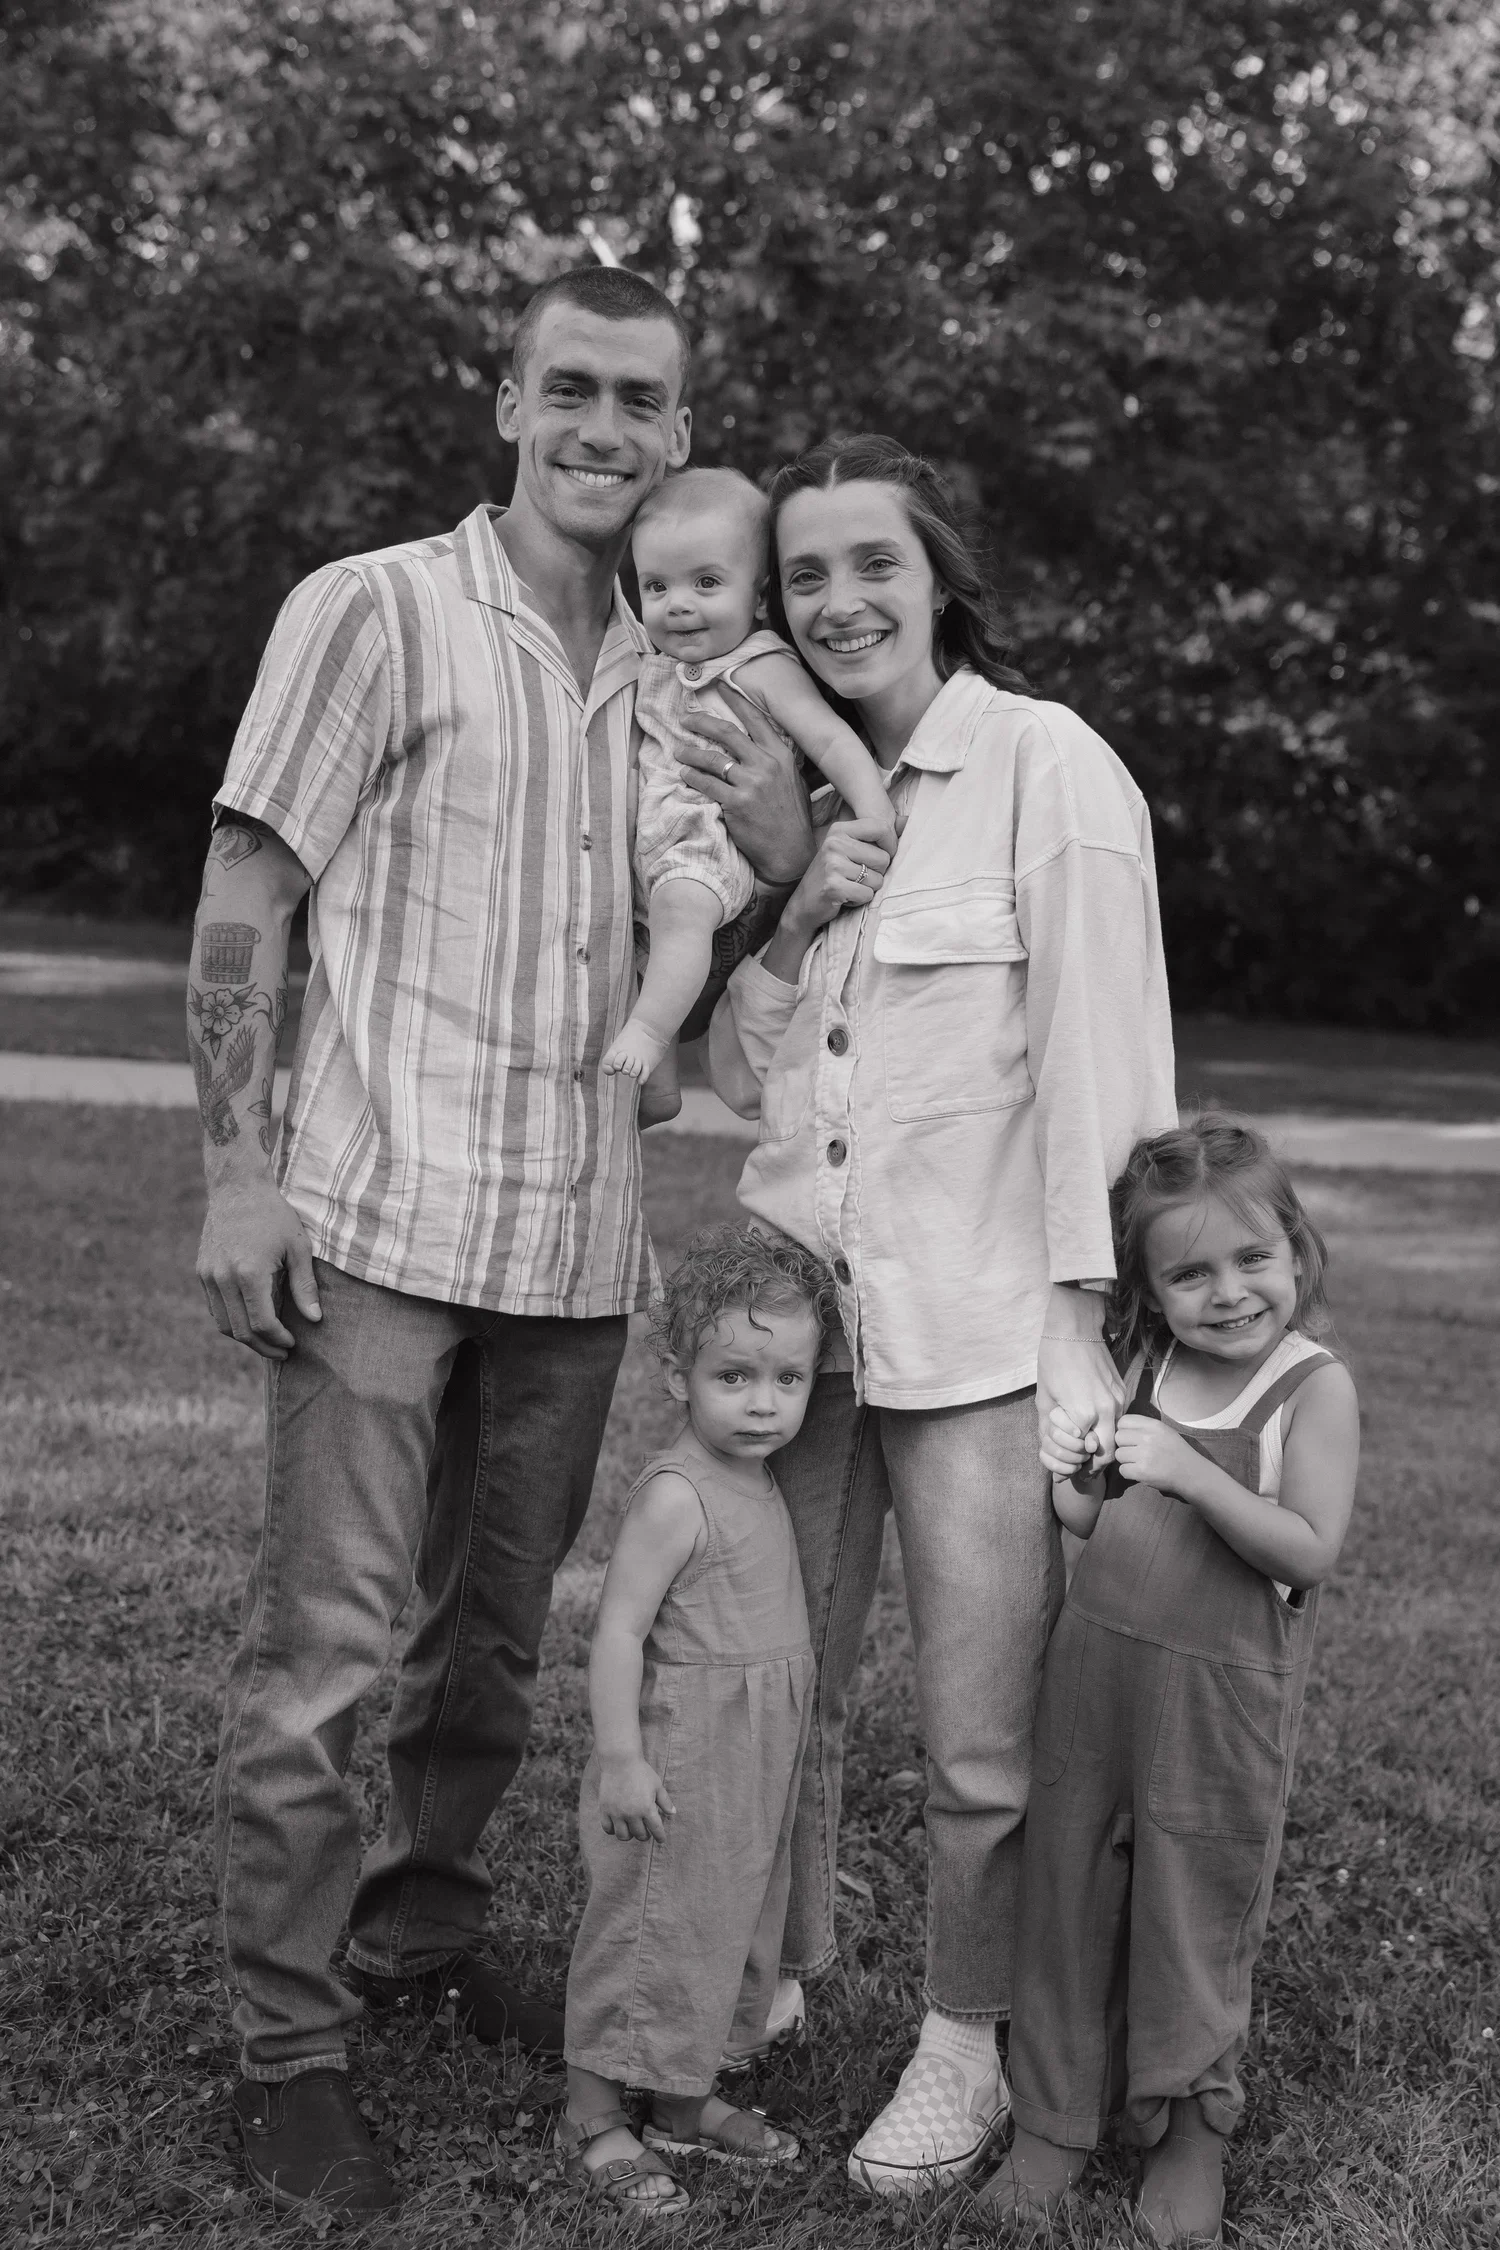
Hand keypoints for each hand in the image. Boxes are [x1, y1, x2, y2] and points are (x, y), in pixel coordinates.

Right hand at [197, 1177, 321, 1359]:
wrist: (238, 1188)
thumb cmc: (274, 1216)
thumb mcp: (298, 1248)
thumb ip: (304, 1286)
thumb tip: (314, 1319)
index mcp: (249, 1273)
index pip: (262, 1323)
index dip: (279, 1340)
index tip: (293, 1344)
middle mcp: (223, 1278)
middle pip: (240, 1331)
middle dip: (263, 1347)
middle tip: (283, 1352)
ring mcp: (208, 1275)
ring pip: (223, 1324)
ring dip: (245, 1338)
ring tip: (268, 1340)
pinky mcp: (201, 1271)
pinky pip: (215, 1308)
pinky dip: (231, 1320)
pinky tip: (251, 1319)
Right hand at [599, 1756, 675, 1842]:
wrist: (620, 1761)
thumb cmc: (641, 1772)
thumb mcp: (657, 1785)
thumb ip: (665, 1801)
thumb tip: (673, 1814)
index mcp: (647, 1808)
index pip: (656, 1830)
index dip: (660, 1837)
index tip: (661, 1840)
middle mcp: (632, 1814)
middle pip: (640, 1835)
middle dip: (645, 1835)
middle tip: (646, 1830)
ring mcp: (617, 1813)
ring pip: (623, 1836)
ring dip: (630, 1835)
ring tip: (632, 1829)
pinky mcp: (605, 1810)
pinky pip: (608, 1829)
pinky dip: (613, 1830)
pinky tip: (618, 1825)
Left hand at [675, 679, 815, 883]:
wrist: (791, 853)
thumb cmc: (792, 819)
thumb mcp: (793, 781)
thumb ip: (776, 760)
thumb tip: (758, 744)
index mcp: (781, 755)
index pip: (755, 719)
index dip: (735, 700)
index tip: (720, 686)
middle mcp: (766, 765)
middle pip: (728, 733)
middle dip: (703, 722)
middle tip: (686, 719)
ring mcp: (751, 784)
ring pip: (712, 760)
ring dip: (691, 754)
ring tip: (680, 753)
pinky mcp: (736, 804)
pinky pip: (707, 785)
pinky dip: (693, 779)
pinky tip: (686, 776)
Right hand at [785, 818, 893, 936]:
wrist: (805, 903)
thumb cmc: (834, 875)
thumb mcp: (851, 849)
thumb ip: (878, 835)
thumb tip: (907, 820)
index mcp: (840, 830)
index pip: (881, 827)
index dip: (890, 845)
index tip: (881, 857)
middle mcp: (835, 843)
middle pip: (883, 858)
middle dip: (877, 873)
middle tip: (858, 877)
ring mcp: (833, 864)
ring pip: (877, 879)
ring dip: (868, 888)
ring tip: (850, 886)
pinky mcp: (833, 886)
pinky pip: (867, 895)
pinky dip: (860, 900)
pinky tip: (845, 897)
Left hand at [1036, 1326, 1124, 1468]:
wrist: (1075, 1327)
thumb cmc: (1054, 1361)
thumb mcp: (1044, 1399)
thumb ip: (1050, 1431)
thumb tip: (1053, 1455)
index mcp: (1085, 1413)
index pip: (1086, 1455)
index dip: (1076, 1465)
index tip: (1069, 1471)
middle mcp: (1107, 1410)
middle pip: (1108, 1453)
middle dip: (1095, 1465)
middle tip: (1082, 1468)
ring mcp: (1119, 1400)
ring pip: (1117, 1437)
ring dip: (1104, 1447)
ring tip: (1086, 1450)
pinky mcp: (1123, 1391)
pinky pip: (1119, 1419)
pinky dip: (1109, 1429)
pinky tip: (1094, 1427)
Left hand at [1113, 1414, 1204, 1498]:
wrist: (1191, 1473)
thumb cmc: (1176, 1451)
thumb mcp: (1164, 1431)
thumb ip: (1143, 1427)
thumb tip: (1119, 1428)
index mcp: (1154, 1425)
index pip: (1123, 1421)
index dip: (1124, 1430)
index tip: (1130, 1438)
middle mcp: (1148, 1437)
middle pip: (1118, 1437)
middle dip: (1124, 1446)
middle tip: (1135, 1452)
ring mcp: (1144, 1455)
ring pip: (1119, 1454)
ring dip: (1126, 1460)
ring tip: (1139, 1462)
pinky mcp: (1142, 1472)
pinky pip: (1122, 1470)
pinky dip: (1129, 1473)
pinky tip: (1140, 1472)